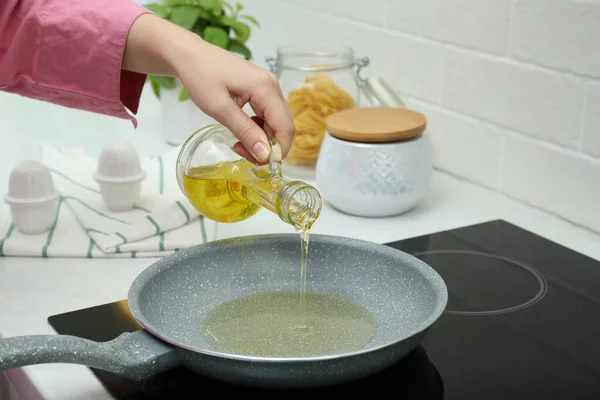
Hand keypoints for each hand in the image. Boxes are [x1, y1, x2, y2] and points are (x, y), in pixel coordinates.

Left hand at [122, 13, 294, 162]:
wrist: (189, 55)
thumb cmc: (200, 76)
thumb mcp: (220, 108)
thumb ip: (245, 131)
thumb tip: (265, 155)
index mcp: (265, 88)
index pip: (285, 128)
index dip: (277, 150)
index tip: (257, 161)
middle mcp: (273, 86)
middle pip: (284, 126)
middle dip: (268, 146)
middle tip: (242, 152)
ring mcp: (268, 87)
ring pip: (276, 123)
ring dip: (262, 139)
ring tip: (238, 143)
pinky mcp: (261, 89)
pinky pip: (268, 116)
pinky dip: (258, 129)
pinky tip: (241, 131)